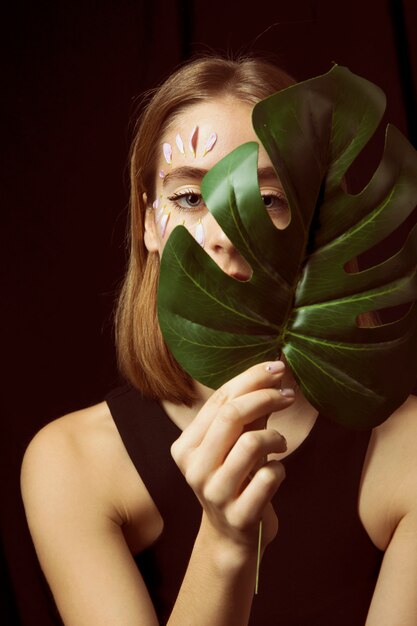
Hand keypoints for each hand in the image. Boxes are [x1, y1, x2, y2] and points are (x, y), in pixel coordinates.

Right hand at [171, 361, 293, 561]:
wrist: (233, 536)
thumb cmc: (236, 479)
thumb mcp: (233, 444)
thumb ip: (247, 412)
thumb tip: (273, 372)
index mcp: (186, 446)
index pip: (219, 400)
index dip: (251, 379)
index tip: (277, 369)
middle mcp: (194, 468)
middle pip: (231, 415)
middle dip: (265, 397)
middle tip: (288, 396)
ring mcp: (215, 494)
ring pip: (250, 443)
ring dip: (275, 437)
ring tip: (280, 443)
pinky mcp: (239, 516)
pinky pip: (269, 477)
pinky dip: (280, 469)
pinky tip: (276, 473)